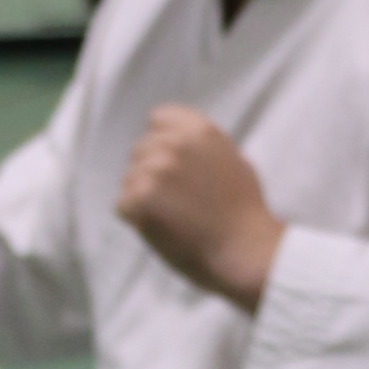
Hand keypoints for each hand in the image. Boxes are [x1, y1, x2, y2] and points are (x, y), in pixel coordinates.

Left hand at [119, 105, 284, 302]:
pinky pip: (123, 205)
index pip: (158, 119)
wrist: (244, 249)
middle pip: (140, 150)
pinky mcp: (141, 198)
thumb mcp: (231, 160)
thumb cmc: (243, 212)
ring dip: (143, 198)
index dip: (162, 143)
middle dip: (151, 173)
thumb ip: (201, 147)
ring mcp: (155, 170)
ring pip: (129, 179)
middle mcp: (174, 143)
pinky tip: (162, 228)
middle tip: (176, 200)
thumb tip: (178, 141)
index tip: (172, 166)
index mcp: (198, 129)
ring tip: (172, 217)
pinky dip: (137, 220)